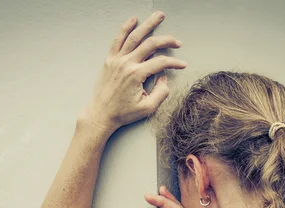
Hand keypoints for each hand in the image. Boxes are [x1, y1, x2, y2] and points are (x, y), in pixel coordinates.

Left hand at [78, 11, 187, 135]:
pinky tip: (133, 20)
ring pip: (135, 36)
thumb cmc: (122, 113)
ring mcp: (117, 60)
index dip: (174, 62)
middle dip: (167, 40)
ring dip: (148, 24)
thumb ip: (160, 93)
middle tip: (177, 41)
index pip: (161, 62)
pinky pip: (118, 39)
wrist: (101, 114)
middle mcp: (126, 64)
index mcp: (136, 75)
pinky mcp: (110, 60)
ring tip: (158, 16)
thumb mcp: (147, 108)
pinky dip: (125, 28)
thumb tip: (164, 78)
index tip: (182, 64)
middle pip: (150, 44)